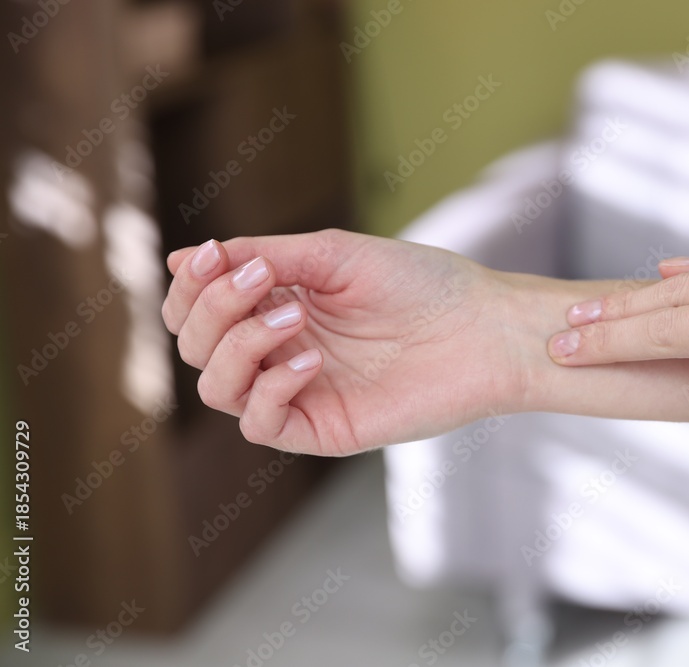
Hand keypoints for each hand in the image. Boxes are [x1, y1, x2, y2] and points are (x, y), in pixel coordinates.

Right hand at [162, 229, 520, 455]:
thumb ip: (260, 256)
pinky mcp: (323, 428)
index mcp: (279, 305)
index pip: (198, 309)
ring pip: (217, 387)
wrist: (482, 328)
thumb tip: (181, 258)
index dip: (191, 286)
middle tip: (262, 281)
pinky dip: (269, 388)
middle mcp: (279, 351)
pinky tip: (310, 359)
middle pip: (198, 346)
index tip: (214, 257)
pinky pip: (260, 423)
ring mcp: (299, 392)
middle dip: (211, 309)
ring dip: (237, 346)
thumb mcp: (332, 255)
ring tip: (293, 320)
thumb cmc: (421, 283)